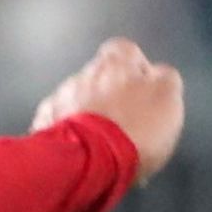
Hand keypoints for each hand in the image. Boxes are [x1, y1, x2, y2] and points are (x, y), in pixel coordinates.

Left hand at [32, 38, 183, 184]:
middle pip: (98, 77)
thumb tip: (159, 75)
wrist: (87, 161)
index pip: (126, 50)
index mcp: (117, 62)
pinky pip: (57, 125)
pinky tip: (78, 152)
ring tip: (100, 144)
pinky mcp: (43, 125)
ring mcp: (59, 98)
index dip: (135, 68)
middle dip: (108, 95)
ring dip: (87, 115)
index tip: (142, 90)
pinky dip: (67, 134)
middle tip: (123, 123)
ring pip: (76, 100)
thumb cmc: (133, 128)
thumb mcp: (168, 98)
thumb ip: (165, 79)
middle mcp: (84, 73)